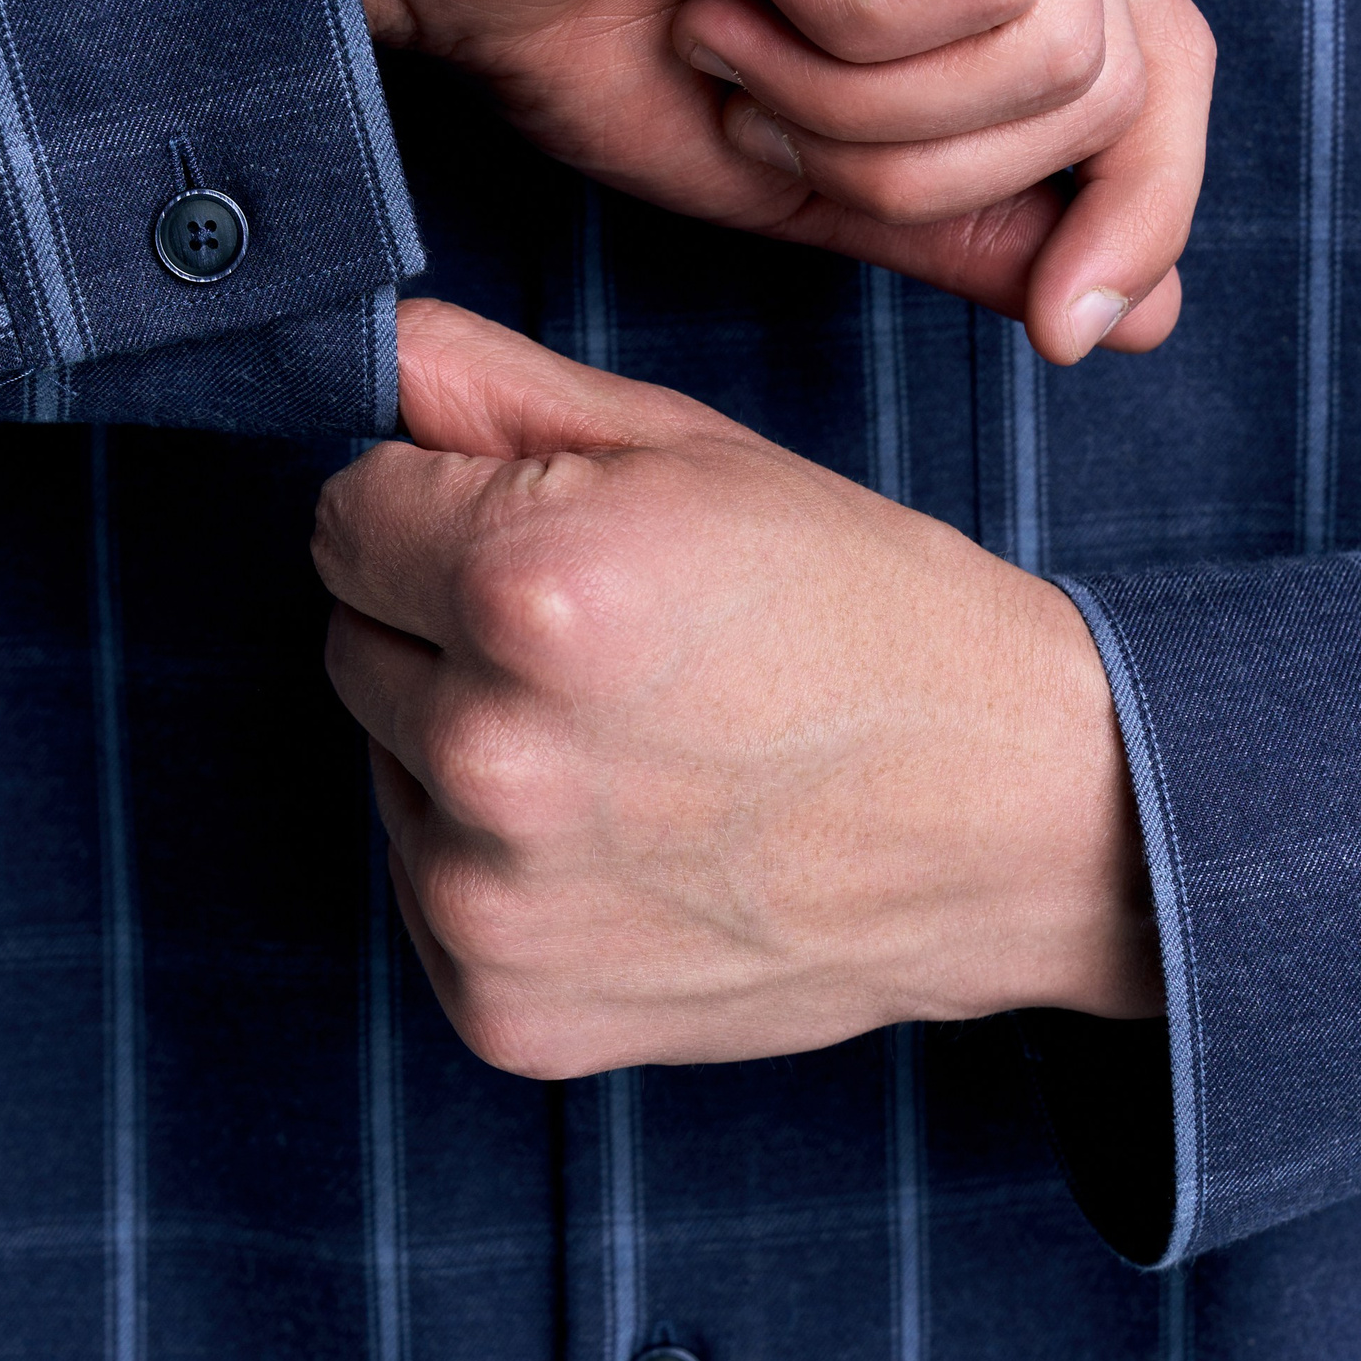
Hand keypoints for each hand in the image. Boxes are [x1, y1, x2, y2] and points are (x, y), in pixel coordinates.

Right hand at [296, 0, 1212, 365]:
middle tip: (755, 93)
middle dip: (925, 167)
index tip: (1064, 333)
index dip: (1141, 206)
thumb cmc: (572, 19)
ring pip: (1059, 45)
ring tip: (732, 22)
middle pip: (1120, 75)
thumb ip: (970, 219)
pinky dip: (844, 29)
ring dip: (863, 103)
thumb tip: (1149, 311)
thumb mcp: (804, 168)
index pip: (1161, 59)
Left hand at [313, 300, 1163, 1077]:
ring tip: (637, 750)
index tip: (540, 533)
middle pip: (351, 641)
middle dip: (447, 626)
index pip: (342, 515)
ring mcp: (493, 902)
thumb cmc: (864, 616)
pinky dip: (504, 869)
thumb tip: (362, 353)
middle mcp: (490, 755)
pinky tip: (632, 845)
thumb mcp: (693, 452)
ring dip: (471, 748)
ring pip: (389, 767)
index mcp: (529, 587)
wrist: (1017, 823)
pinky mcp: (507, 1008)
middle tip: (614, 649)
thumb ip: (494, 390)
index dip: (436, 508)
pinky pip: (430, 894)